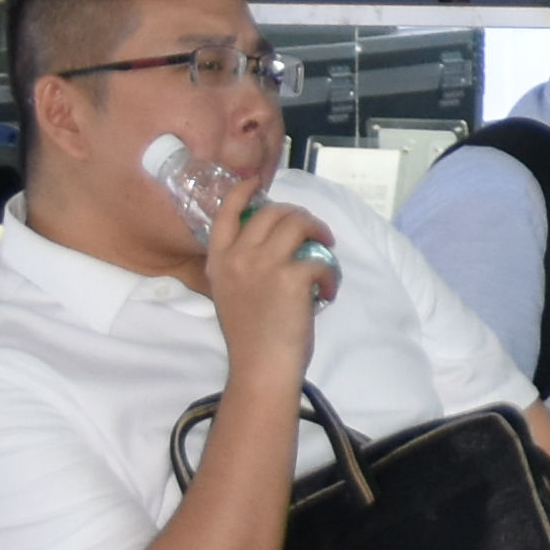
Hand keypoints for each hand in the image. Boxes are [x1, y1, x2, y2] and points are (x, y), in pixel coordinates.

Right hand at [203, 179, 336, 380]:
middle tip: (313, 231)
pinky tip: (328, 291)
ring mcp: (263, 264)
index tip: (257, 182)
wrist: (260, 367)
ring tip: (327, 249)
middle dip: (298, 214)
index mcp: (218, 261)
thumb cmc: (249, 338)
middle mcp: (237, 256)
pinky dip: (330, 274)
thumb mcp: (230, 294)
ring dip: (318, 231)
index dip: (243, 192)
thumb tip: (272, 245)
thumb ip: (241, 267)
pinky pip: (320, 259)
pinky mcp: (291, 276)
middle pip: (272, 211)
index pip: (226, 213)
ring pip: (298, 223)